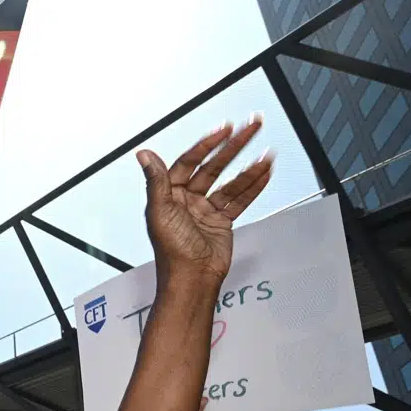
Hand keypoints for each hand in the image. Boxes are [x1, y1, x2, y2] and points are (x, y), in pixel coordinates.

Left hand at [137, 118, 272, 284]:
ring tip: (265, 154)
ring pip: (230, 182)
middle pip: (213, 167)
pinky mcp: (221, 222)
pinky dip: (253, 187)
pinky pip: (239, 200)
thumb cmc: (172, 252)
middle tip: (249, 130)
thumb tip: (144, 155)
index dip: (206, 145)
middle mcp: (187, 200)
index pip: (189, 162)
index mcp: (169, 195)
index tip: (223, 131)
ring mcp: (205, 210)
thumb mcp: (160, 212)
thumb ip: (155, 181)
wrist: (192, 279)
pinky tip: (263, 173)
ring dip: (248, 168)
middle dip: (233, 148)